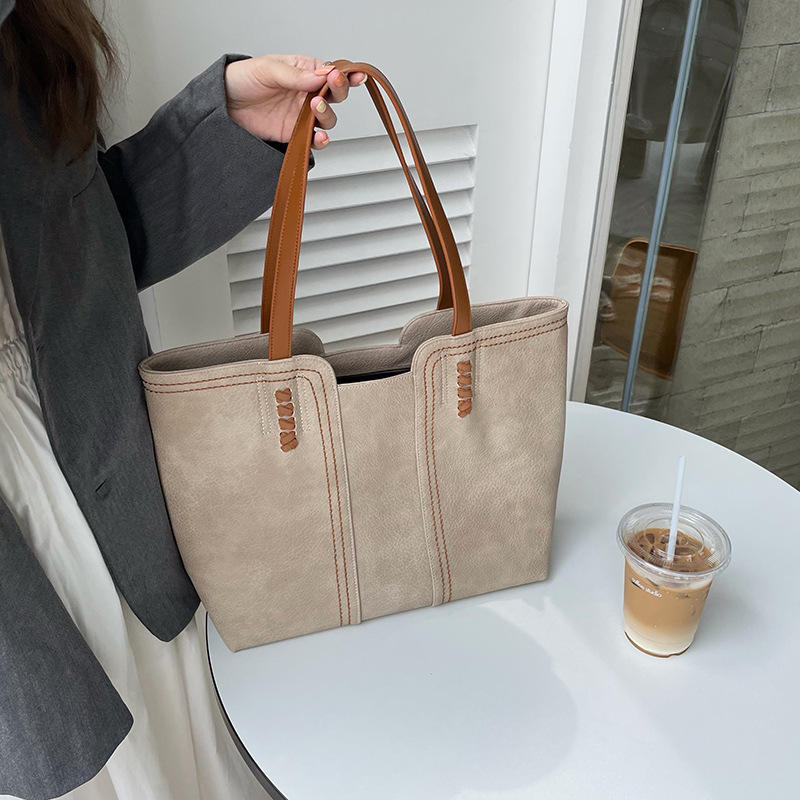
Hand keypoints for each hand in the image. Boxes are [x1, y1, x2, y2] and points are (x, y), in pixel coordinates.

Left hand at [225, 55, 365, 148]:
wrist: (223, 106)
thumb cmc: (243, 80)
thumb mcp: (268, 69)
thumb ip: (296, 75)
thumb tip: (321, 75)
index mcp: (303, 71)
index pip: (330, 72)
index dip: (344, 74)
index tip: (350, 76)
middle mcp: (307, 93)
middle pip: (335, 95)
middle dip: (338, 92)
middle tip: (331, 88)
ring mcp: (302, 115)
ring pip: (328, 119)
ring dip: (327, 115)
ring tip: (315, 108)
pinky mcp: (295, 134)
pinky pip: (314, 139)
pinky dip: (320, 140)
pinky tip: (318, 136)